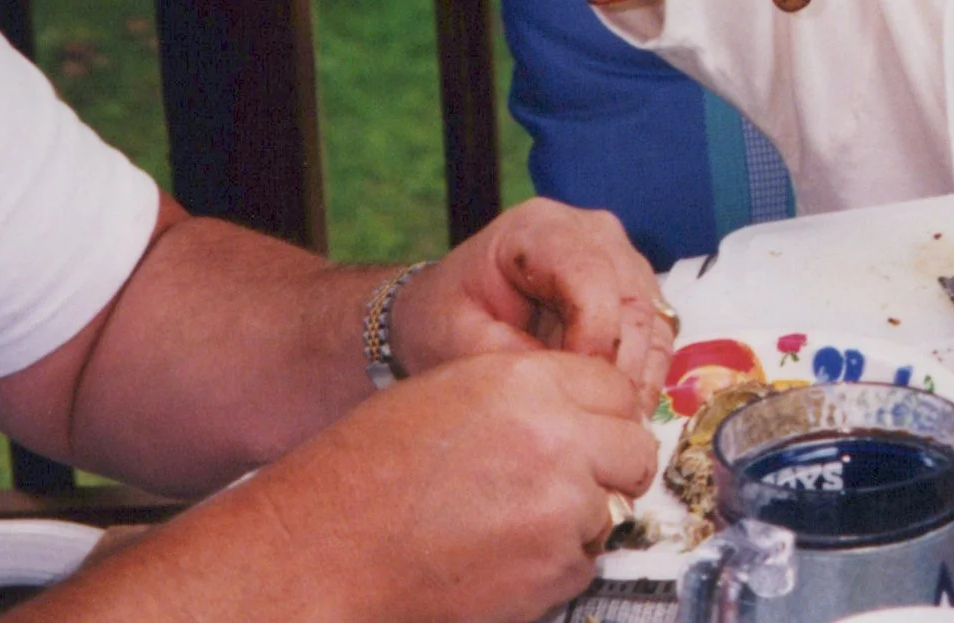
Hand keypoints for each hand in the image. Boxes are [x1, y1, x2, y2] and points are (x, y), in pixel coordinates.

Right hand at [234, 352, 657, 622]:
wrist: (318, 555)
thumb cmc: (365, 474)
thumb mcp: (448, 396)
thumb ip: (528, 397)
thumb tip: (584, 415)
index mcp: (525, 382)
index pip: (615, 390)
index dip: (601, 416)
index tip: (586, 435)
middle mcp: (556, 438)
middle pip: (634, 450)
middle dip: (609, 468)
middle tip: (566, 485)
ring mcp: (559, 508)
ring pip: (610, 511)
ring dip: (575, 521)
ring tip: (505, 525)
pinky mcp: (552, 570)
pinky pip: (582, 563)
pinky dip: (552, 566)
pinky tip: (496, 558)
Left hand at [393, 199, 674, 411]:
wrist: (446, 311)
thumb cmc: (444, 317)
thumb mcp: (457, 339)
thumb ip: (512, 359)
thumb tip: (571, 389)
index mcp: (541, 228)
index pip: (591, 275)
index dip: (593, 338)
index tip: (573, 390)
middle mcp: (592, 233)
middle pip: (631, 300)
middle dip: (617, 368)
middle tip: (593, 421)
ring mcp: (620, 259)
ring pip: (653, 322)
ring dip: (635, 378)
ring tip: (603, 422)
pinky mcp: (635, 291)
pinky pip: (657, 337)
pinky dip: (643, 377)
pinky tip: (617, 412)